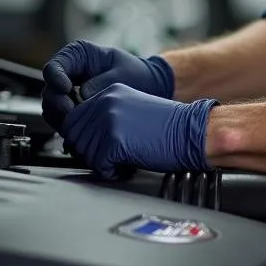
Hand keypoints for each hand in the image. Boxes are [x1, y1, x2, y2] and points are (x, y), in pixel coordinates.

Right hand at [41, 41, 174, 131]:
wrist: (148, 88)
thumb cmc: (136, 73)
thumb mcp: (121, 74)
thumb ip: (101, 82)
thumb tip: (82, 94)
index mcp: (77, 55)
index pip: (54, 67)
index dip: (55, 79)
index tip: (67, 89)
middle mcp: (69, 74)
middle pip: (49, 90)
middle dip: (57, 103)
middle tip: (71, 111)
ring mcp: (69, 94)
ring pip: (51, 108)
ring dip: (61, 118)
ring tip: (77, 123)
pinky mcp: (74, 111)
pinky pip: (62, 120)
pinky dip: (69, 127)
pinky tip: (80, 131)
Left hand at [60, 83, 215, 177]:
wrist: (191, 131)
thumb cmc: (167, 127)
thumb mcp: (131, 111)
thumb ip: (105, 117)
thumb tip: (81, 138)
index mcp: (108, 93)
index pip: (74, 118)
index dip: (82, 137)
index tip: (97, 146)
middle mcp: (105, 103)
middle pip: (74, 135)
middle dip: (89, 151)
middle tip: (110, 156)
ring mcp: (108, 121)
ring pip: (84, 151)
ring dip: (100, 162)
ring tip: (121, 160)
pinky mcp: (114, 141)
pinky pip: (98, 165)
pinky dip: (111, 172)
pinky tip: (126, 166)